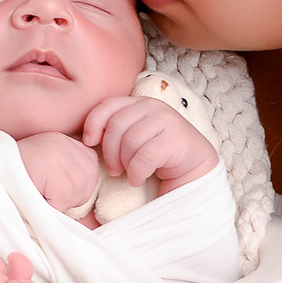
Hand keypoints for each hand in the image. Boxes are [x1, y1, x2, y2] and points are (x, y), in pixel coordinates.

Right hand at [17, 131, 100, 213]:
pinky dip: (50, 207)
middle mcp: (63, 144)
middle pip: (89, 181)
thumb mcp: (46, 167)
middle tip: (45, 193)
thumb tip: (90, 197)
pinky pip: (63, 201)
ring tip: (38, 193)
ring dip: (59, 203)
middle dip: (71, 196)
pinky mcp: (52, 173)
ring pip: (78, 193)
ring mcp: (58, 156)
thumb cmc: (15, 176)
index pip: (91, 165)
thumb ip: (68, 172)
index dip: (78, 184)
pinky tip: (35, 196)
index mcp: (63, 140)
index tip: (56, 188)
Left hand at [81, 96, 218, 193]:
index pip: (108, 105)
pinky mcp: (176, 139)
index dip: (94, 123)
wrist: (193, 167)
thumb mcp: (134, 137)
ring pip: (130, 141)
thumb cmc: (158, 154)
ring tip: (128, 174)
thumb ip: (115, 130)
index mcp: (139, 103)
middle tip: (113, 169)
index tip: (90, 143)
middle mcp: (153, 107)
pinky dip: (136, 172)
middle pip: (116, 125)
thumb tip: (88, 138)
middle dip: (109, 151)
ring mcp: (167, 121)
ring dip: (124, 163)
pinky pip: (145, 156)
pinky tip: (138, 179)